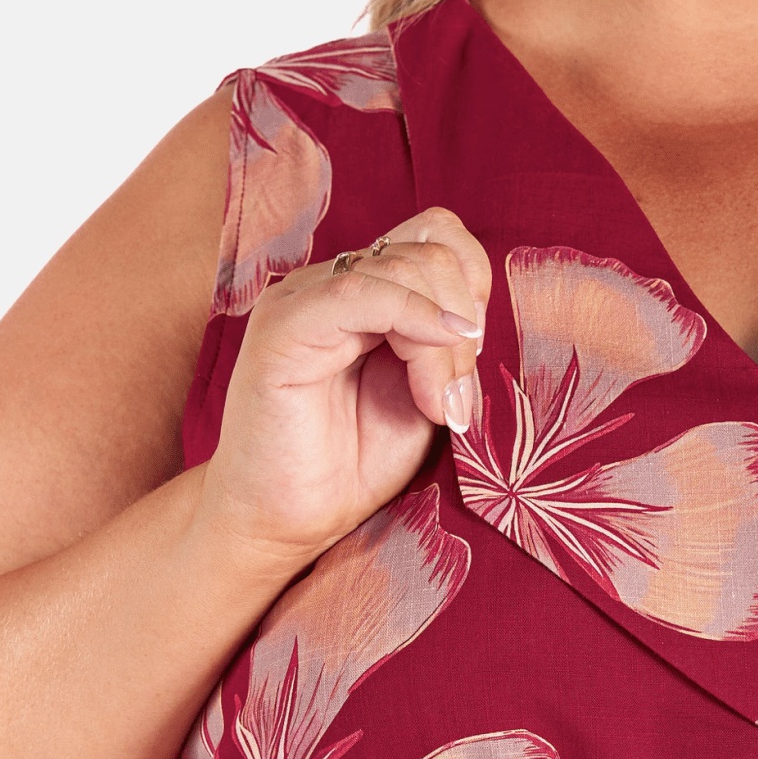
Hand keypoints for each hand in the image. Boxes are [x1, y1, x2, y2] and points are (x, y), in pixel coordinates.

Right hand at [200, 206, 492, 564]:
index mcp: (367, 291)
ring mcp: (302, 298)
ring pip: (405, 268)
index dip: (473, 289)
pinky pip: (358, 292)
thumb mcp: (426, 395)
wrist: (285, 520)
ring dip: (444, 345)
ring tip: (438, 407)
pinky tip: (429, 384)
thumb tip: (476, 319)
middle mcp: (331, 283)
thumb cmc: (352, 463)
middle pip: (430, 251)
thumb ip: (450, 347)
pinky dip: (412, 322)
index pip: (438, 237)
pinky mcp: (281, 328)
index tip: (476, 359)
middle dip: (465, 324)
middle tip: (457, 398)